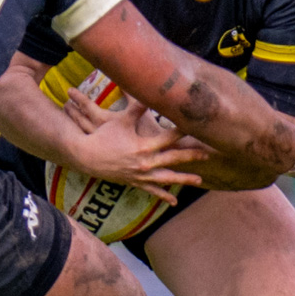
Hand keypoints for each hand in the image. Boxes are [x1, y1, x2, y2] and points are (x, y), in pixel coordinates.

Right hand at [61, 87, 205, 205]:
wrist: (86, 157)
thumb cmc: (103, 136)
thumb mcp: (120, 121)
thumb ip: (136, 108)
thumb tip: (147, 93)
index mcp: (144, 147)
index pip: (168, 138)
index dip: (182, 131)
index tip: (196, 127)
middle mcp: (145, 163)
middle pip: (173, 158)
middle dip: (191, 155)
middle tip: (208, 154)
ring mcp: (141, 175)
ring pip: (167, 178)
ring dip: (183, 179)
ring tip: (199, 181)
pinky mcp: (135, 182)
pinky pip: (152, 190)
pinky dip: (163, 195)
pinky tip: (173, 202)